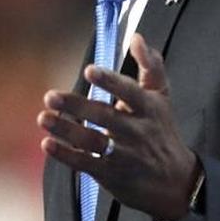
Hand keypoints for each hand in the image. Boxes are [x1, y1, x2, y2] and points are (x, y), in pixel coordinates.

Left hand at [37, 33, 200, 220]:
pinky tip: (48, 144)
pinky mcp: (112, 175)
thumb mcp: (162, 98)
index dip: (110, 81)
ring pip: (92, 140)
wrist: (176, 183)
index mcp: (149, 108)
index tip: (89, 70)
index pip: (130, 92)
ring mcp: (124, 155)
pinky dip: (66, 155)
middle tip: (50, 95)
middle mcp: (137, 131)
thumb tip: (137, 37)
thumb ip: (151, 65)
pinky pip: (86, 163)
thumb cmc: (162, 131)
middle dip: (76, 105)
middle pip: (105, 116)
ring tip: (43, 118)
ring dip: (65, 129)